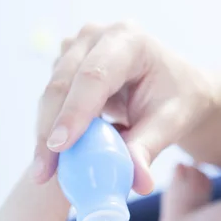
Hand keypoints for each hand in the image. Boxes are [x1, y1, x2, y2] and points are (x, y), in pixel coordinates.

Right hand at [33, 21, 217, 193]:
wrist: (174, 87)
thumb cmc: (177, 100)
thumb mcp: (171, 123)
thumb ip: (149, 149)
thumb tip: (138, 183)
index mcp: (129, 40)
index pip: (95, 76)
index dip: (74, 111)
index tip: (59, 147)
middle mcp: (96, 37)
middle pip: (63, 83)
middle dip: (49, 130)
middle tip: (43, 172)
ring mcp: (76, 49)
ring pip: (51, 93)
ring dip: (44, 133)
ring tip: (45, 172)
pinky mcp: (65, 67)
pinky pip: (51, 101)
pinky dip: (50, 130)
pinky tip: (53, 159)